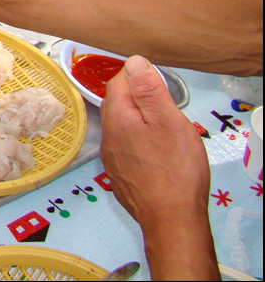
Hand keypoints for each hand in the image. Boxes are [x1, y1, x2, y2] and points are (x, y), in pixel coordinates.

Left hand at [100, 56, 209, 230]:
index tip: (152, 78)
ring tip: (160, 124)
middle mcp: (108, 135)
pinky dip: (136, 140)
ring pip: (120, 126)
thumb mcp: (168, 121)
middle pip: (117, 103)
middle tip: (160, 100)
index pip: (117, 81)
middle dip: (135, 96)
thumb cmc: (174, 171)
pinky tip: (154, 150)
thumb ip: (149, 90)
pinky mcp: (120, 173)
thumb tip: (134, 62)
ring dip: (136, 119)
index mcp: (118, 117)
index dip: (135, 74)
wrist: (170, 219)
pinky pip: (124, 146)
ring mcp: (112, 156)